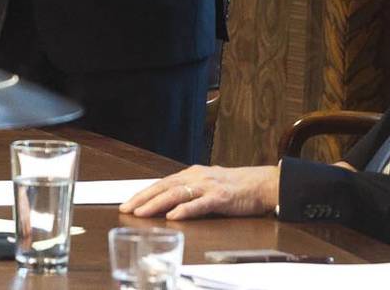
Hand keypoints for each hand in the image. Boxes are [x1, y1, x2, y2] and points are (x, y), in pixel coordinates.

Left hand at [120, 165, 278, 219]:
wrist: (263, 183)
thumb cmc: (237, 186)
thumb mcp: (209, 184)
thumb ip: (191, 190)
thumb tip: (171, 203)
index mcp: (194, 174)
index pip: (163, 183)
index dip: (144, 193)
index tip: (128, 203)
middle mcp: (198, 176)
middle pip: (165, 186)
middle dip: (143, 198)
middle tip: (126, 209)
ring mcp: (209, 186)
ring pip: (177, 193)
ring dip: (157, 204)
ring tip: (141, 213)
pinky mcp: (221, 197)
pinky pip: (200, 204)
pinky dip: (185, 210)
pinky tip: (173, 216)